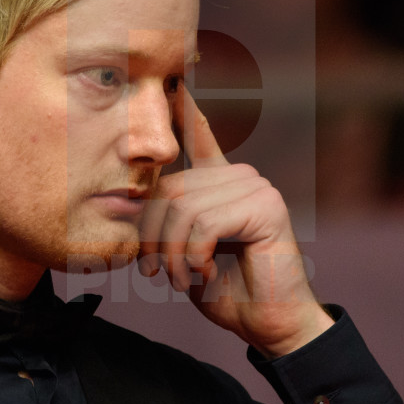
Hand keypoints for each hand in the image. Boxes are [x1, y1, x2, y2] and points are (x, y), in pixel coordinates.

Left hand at [137, 86, 332, 357]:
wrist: (269, 324)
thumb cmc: (226, 291)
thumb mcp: (184, 253)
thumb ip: (168, 222)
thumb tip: (134, 199)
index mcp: (221, 184)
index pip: (199, 136)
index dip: (185, 109)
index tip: (172, 79)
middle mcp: (240, 177)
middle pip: (169, 189)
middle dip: (154, 238)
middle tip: (157, 273)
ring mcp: (256, 187)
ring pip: (183, 209)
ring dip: (172, 255)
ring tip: (181, 279)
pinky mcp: (265, 206)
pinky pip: (205, 224)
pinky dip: (194, 256)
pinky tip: (204, 273)